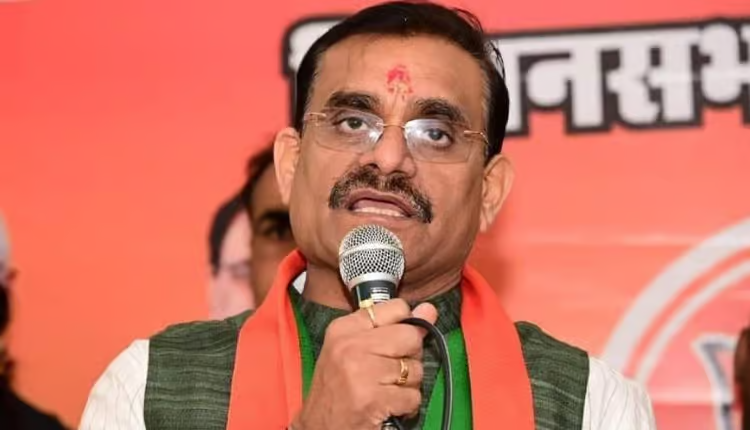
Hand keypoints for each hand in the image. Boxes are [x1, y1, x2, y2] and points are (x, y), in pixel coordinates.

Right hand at [291, 299, 437, 429]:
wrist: (317, 427)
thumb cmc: (338, 388)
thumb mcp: (354, 349)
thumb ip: (392, 327)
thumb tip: (429, 309)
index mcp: (345, 328)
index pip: (397, 308)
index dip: (405, 327)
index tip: (393, 345)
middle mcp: (351, 345)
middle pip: (410, 337)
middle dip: (409, 358)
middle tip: (389, 374)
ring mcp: (361, 372)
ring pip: (415, 369)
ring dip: (407, 386)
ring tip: (385, 391)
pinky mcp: (372, 399)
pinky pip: (412, 396)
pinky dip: (406, 407)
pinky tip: (388, 407)